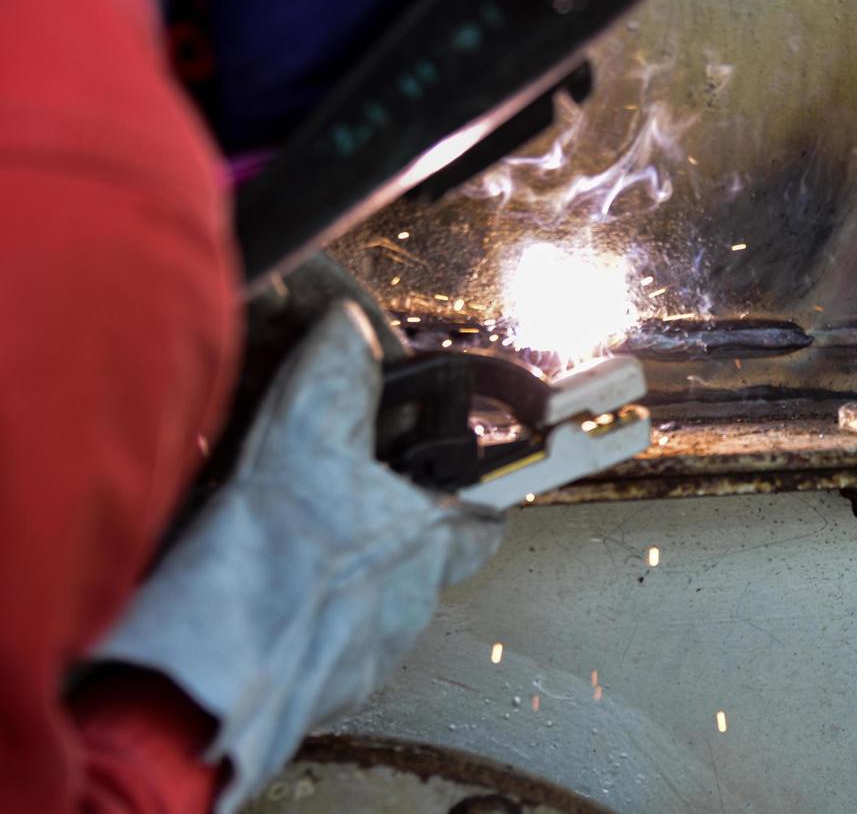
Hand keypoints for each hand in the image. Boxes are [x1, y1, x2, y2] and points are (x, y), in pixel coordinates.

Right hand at [94, 301, 503, 812]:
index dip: (473, 493)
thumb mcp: (303, 438)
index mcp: (427, 542)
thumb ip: (335, 378)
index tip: (459, 477)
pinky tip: (253, 594)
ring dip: (337, 576)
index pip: (485, 518)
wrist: (207, 680)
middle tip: (336, 504)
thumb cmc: (272, 566)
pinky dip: (295, 619)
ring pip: (368, 606)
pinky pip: (317, 648)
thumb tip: (350, 327)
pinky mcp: (312, 694)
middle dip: (385, 530)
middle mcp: (409, 606)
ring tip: (282, 547)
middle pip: (421, 561)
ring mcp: (364, 657)